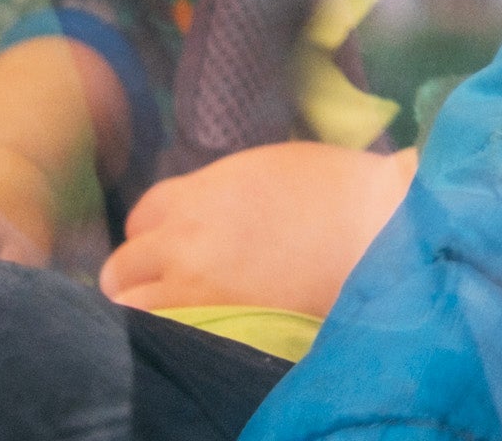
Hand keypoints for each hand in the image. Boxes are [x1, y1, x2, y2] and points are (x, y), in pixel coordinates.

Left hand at [98, 142, 416, 316]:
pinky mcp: (220, 321)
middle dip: (136, 275)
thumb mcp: (267, 167)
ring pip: (130, 306)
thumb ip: (220, 188)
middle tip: (162, 283)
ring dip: (143, 309)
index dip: (154, 231)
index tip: (170, 242)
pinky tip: (194, 329)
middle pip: (123, 265)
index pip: (141, 216)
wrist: (378, 226)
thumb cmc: (338, 188)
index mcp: (202, 191)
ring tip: (171, 314)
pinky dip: (170, 332)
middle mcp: (187, 237)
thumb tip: (201, 205)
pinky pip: (166, 334)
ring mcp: (198, 284)